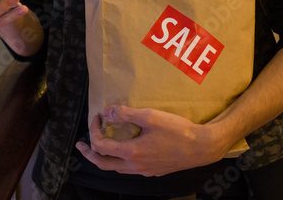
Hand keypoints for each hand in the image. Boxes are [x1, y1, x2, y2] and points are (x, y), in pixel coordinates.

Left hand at [76, 106, 225, 176]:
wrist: (202, 147)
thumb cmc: (177, 131)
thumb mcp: (150, 116)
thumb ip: (126, 113)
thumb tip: (107, 111)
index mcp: (131, 152)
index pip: (100, 146)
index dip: (93, 130)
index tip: (98, 116)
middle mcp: (135, 166)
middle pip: (103, 164)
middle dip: (89, 153)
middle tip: (80, 144)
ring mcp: (144, 170)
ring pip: (116, 168)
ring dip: (103, 157)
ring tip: (98, 146)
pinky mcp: (153, 170)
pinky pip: (128, 169)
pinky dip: (118, 160)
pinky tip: (123, 150)